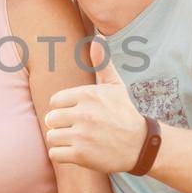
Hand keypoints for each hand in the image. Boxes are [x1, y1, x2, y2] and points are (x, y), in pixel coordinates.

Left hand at [43, 40, 147, 173]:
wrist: (141, 146)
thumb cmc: (124, 114)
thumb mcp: (115, 87)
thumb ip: (102, 63)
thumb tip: (98, 37)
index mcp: (88, 95)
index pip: (55, 101)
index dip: (64, 109)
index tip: (78, 114)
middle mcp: (84, 113)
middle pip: (50, 119)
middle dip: (61, 125)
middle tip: (77, 130)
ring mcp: (82, 135)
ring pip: (51, 136)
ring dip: (61, 141)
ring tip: (77, 141)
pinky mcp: (81, 155)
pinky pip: (54, 153)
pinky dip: (62, 155)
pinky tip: (76, 153)